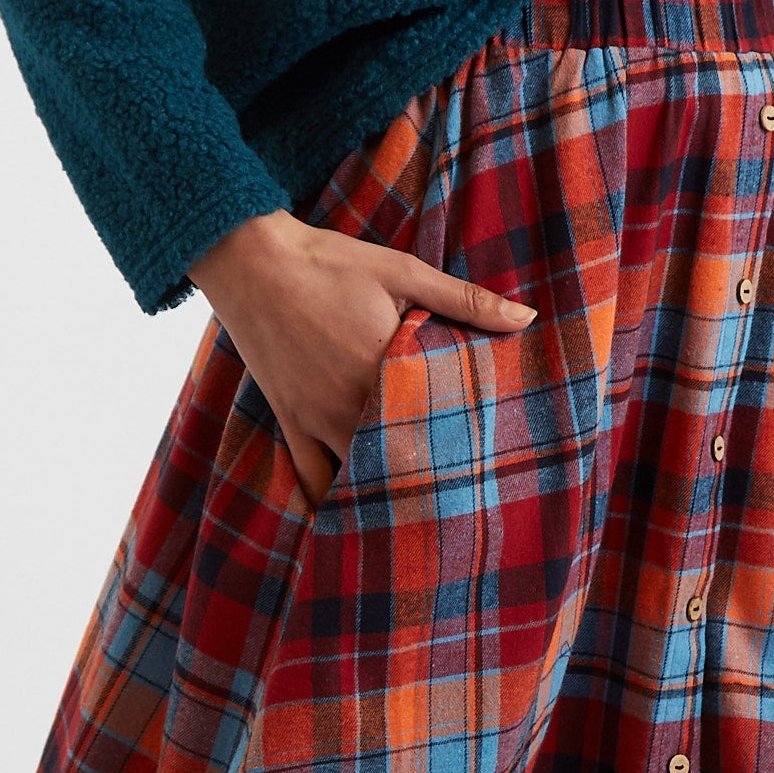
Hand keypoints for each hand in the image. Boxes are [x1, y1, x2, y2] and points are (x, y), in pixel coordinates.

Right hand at [189, 209, 537, 503]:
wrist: (249, 259)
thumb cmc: (328, 262)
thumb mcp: (402, 271)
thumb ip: (466, 300)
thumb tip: (525, 318)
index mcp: (385, 372)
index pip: (438, 429)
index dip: (465, 452)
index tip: (490, 470)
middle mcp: (350, 407)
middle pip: (401, 463)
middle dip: (431, 480)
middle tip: (463, 501)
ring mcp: (316, 420)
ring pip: (359, 476)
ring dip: (388, 490)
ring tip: (420, 510)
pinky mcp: (289, 422)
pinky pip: (311, 478)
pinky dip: (332, 497)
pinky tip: (353, 514)